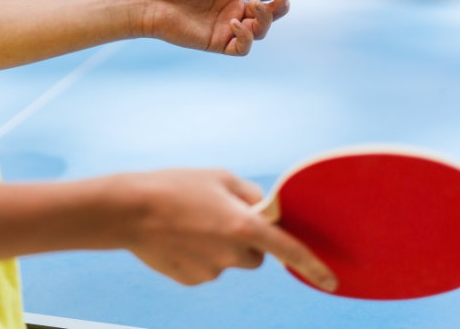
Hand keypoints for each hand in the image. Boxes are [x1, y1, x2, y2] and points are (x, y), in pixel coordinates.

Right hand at [119, 169, 336, 289]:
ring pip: (230, 261)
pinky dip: (200, 255)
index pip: (288, 250)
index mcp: (243, 226)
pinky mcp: (192, 280)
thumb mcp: (219, 177)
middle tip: (222, 218)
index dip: (313, 266)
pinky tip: (179, 237)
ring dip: (221, 247)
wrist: (128, 210)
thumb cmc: (175, 186)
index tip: (332, 281)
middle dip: (248, 240)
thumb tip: (265, 209)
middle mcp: (231, 254)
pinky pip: (207, 268)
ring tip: (192, 223)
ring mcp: (211, 270)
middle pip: (257, 255)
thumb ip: (250, 194)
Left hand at [139, 0, 289, 55]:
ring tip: (253, 6)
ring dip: (264, 20)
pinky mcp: (218, 43)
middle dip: (279, 7)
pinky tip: (236, 22)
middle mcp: (234, 9)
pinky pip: (242, 47)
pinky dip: (246, 37)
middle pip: (269, 14)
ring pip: (260, 31)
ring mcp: (227, 27)